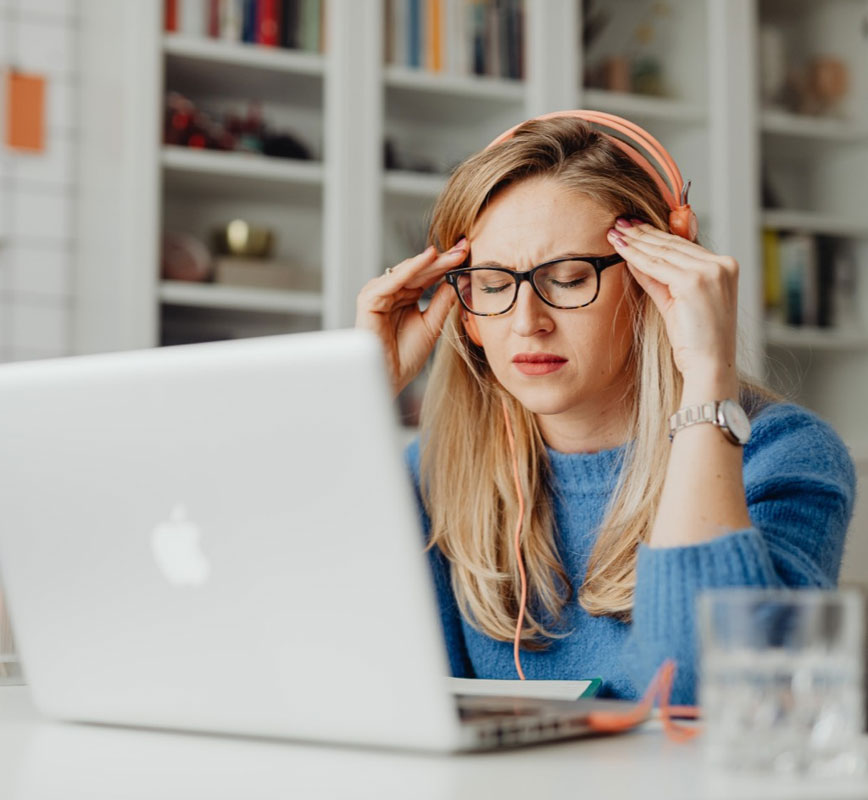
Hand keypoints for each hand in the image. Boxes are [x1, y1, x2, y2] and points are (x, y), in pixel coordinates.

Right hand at [355, 238, 467, 396]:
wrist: (390, 379)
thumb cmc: (406, 356)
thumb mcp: (432, 324)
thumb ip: (442, 302)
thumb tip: (458, 279)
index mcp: (404, 297)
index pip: (427, 275)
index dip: (447, 264)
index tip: (467, 252)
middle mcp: (390, 292)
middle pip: (419, 271)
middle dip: (442, 259)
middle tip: (464, 247)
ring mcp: (378, 294)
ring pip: (407, 272)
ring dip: (430, 262)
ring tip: (451, 254)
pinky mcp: (369, 300)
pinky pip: (392, 280)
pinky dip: (410, 269)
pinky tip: (428, 259)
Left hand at [607, 218, 738, 389]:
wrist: (709, 367)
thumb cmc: (695, 342)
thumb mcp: (677, 303)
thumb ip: (660, 279)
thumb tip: (636, 260)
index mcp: (725, 267)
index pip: (684, 245)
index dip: (656, 235)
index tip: (635, 227)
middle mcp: (722, 265)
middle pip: (673, 244)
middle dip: (643, 233)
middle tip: (620, 223)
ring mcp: (710, 271)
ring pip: (663, 251)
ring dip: (636, 241)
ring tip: (615, 232)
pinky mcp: (694, 281)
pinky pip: (657, 265)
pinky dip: (636, 256)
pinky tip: (621, 248)